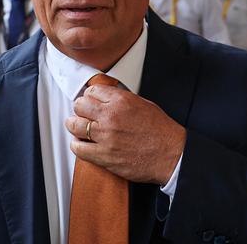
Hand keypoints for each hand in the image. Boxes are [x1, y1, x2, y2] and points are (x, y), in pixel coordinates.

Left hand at [65, 84, 185, 184]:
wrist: (172, 155)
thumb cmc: (160, 131)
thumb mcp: (142, 104)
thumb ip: (120, 99)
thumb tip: (101, 97)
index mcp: (121, 101)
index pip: (91, 91)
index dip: (89, 97)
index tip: (90, 102)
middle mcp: (111, 116)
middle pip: (79, 105)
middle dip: (80, 110)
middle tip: (84, 115)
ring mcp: (106, 136)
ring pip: (74, 124)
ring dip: (75, 126)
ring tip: (79, 129)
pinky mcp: (104, 155)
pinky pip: (78, 147)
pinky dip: (77, 145)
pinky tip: (82, 144)